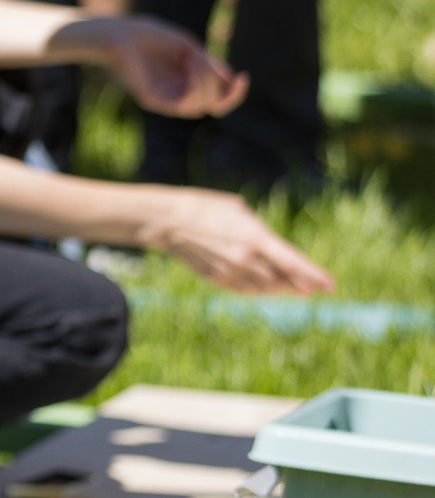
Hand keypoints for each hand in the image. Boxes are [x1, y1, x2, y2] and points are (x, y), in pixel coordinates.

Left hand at [83, 16, 246, 117]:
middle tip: (208, 61)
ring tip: (192, 57)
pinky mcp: (152, 100)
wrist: (120, 34)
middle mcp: (176, 95)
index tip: (243, 77)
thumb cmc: (150, 36)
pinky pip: (183, 104)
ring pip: (200, 106)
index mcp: (187, 84)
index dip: (234, 94)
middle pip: (213, 106)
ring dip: (205, 80)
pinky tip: (188, 64)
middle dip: (221, 86)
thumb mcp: (188, 48)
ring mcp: (164, 99)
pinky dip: (194, 85)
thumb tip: (229, 80)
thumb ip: (208, 65)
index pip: (217, 101)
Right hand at [143, 187, 333, 294]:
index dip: (314, 276)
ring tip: (292, 288)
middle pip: (282, 280)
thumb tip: (270, 249)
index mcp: (255, 238)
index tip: (330, 286)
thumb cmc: (206, 208)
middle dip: (300, 285)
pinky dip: (257, 290)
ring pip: (263, 288)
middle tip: (314, 288)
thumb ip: (260, 234)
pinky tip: (265, 288)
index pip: (293, 263)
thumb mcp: (240, 212)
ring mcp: (229, 272)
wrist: (167, 221)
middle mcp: (245, 259)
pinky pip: (243, 290)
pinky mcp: (215, 279)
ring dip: (279, 289)